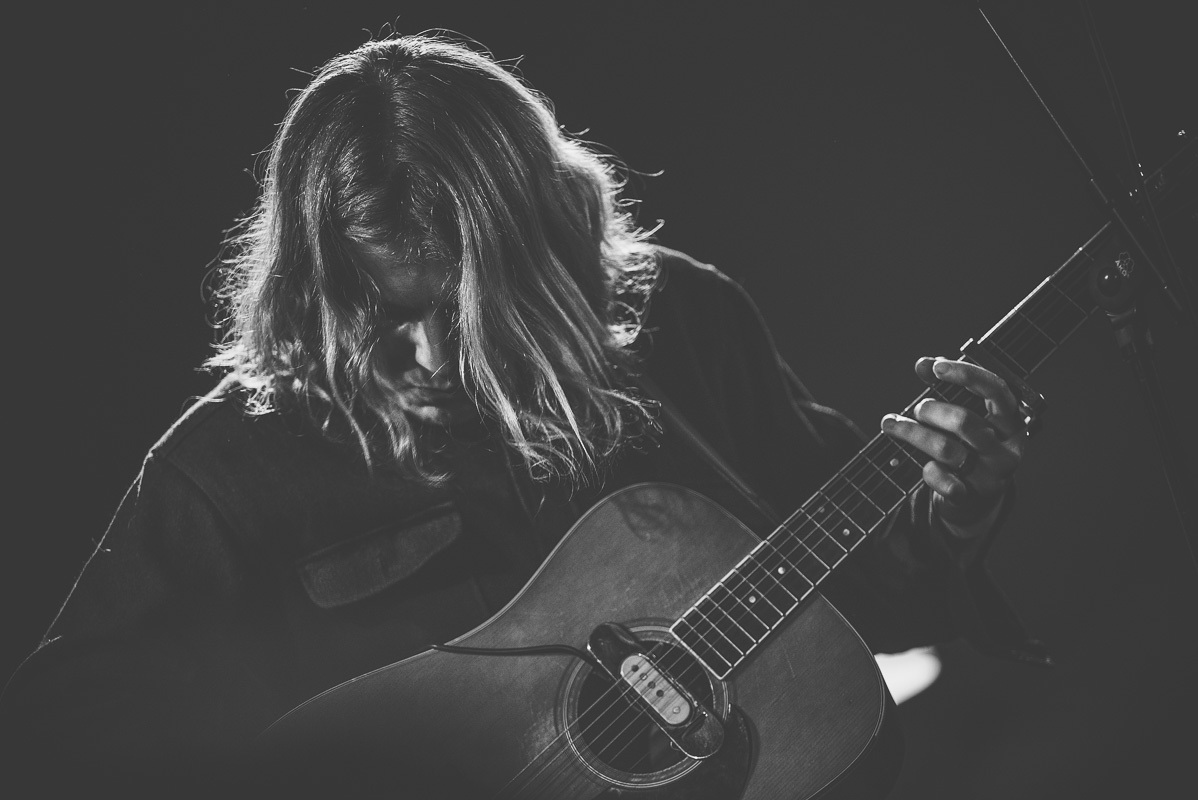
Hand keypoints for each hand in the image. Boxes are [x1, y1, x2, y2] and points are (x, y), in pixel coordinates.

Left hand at [881, 357, 1025, 532]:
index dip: (967, 375)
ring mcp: (992, 475)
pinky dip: (929, 472)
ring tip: (894, 425)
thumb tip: (923, 364)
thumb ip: (948, 386)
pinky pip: (944, 481)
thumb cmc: (970, 446)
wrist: (978, 498)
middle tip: (917, 409)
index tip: (936, 368)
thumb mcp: (967, 414)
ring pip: (947, 450)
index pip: (996, 391)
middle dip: (931, 411)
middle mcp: (1007, 448)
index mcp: (1012, 421)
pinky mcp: (973, 496)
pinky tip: (924, 466)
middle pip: (964, 422)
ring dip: (914, 434)